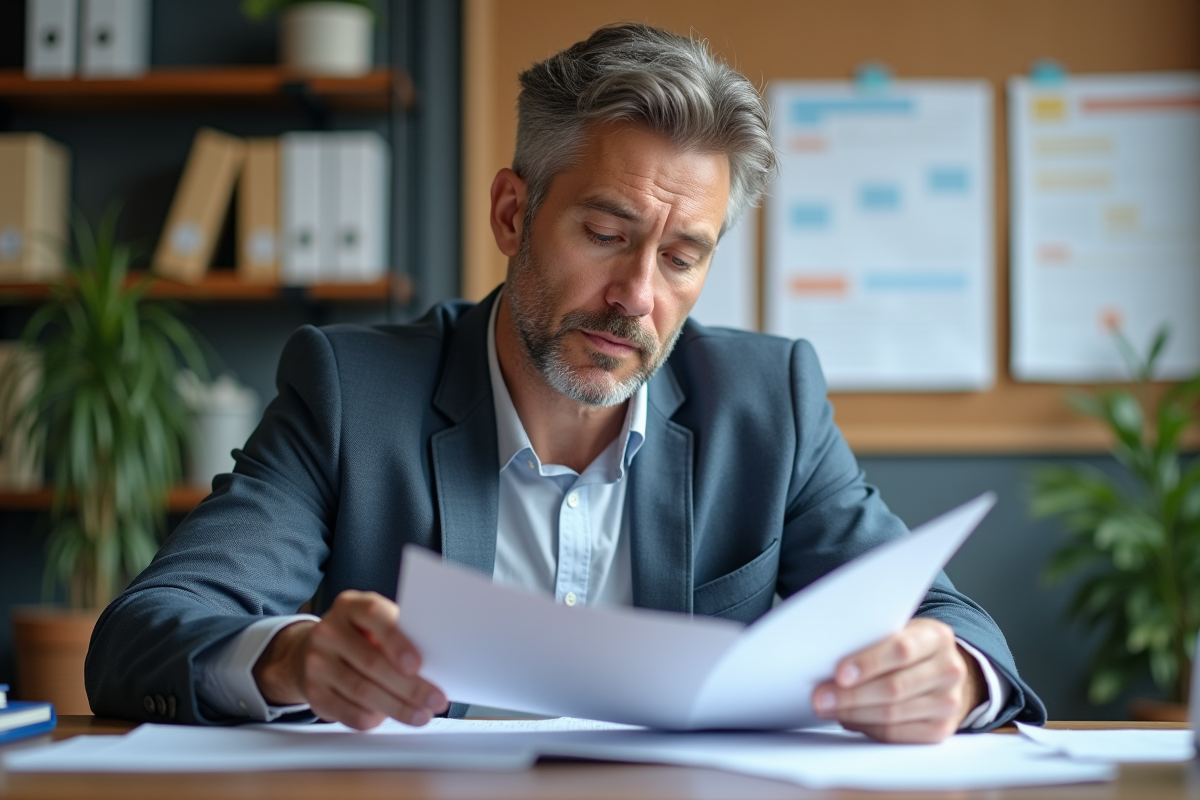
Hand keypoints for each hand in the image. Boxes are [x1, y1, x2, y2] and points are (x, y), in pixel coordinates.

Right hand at [252, 590, 448, 729]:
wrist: (312, 650)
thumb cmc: (359, 635)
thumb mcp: (375, 623)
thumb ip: (399, 635)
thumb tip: (435, 665)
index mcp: (350, 606)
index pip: (374, 616)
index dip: (397, 641)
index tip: (418, 664)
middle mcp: (329, 632)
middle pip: (372, 662)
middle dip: (409, 686)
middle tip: (435, 700)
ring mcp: (317, 662)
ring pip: (362, 691)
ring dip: (397, 708)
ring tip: (421, 715)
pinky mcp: (313, 692)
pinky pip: (348, 711)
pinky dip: (373, 719)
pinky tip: (389, 718)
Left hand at [811, 618, 983, 742]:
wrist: (942, 671)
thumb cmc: (908, 648)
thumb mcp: (898, 632)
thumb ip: (873, 641)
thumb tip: (829, 664)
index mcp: (936, 637)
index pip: (901, 650)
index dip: (868, 663)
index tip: (839, 674)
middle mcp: (948, 670)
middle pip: (894, 688)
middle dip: (851, 695)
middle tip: (821, 698)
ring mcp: (948, 702)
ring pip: (893, 714)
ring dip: (853, 713)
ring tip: (828, 708)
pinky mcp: (941, 730)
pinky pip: (897, 734)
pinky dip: (867, 727)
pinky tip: (849, 719)